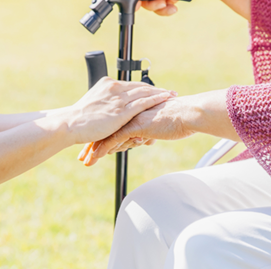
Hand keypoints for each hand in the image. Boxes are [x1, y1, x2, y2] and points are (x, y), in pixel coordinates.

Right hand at [64, 77, 175, 144]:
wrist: (70, 124)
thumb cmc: (78, 119)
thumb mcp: (93, 106)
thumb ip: (104, 105)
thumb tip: (110, 112)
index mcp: (107, 84)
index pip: (131, 85)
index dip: (145, 88)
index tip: (156, 90)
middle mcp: (114, 88)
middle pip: (141, 86)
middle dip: (156, 89)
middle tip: (170, 91)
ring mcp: (118, 98)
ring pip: (145, 92)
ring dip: (160, 93)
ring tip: (172, 95)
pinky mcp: (121, 110)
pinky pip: (143, 102)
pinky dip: (156, 99)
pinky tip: (166, 99)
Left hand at [79, 97, 193, 165]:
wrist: (187, 114)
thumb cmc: (176, 119)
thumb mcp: (156, 125)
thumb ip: (145, 131)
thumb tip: (141, 138)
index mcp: (132, 110)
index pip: (111, 124)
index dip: (99, 135)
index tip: (90, 145)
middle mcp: (128, 112)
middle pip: (104, 129)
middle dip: (92, 144)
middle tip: (82, 155)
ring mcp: (130, 118)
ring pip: (106, 135)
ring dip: (94, 149)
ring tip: (85, 160)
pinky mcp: (135, 125)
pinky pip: (115, 138)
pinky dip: (103, 148)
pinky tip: (95, 156)